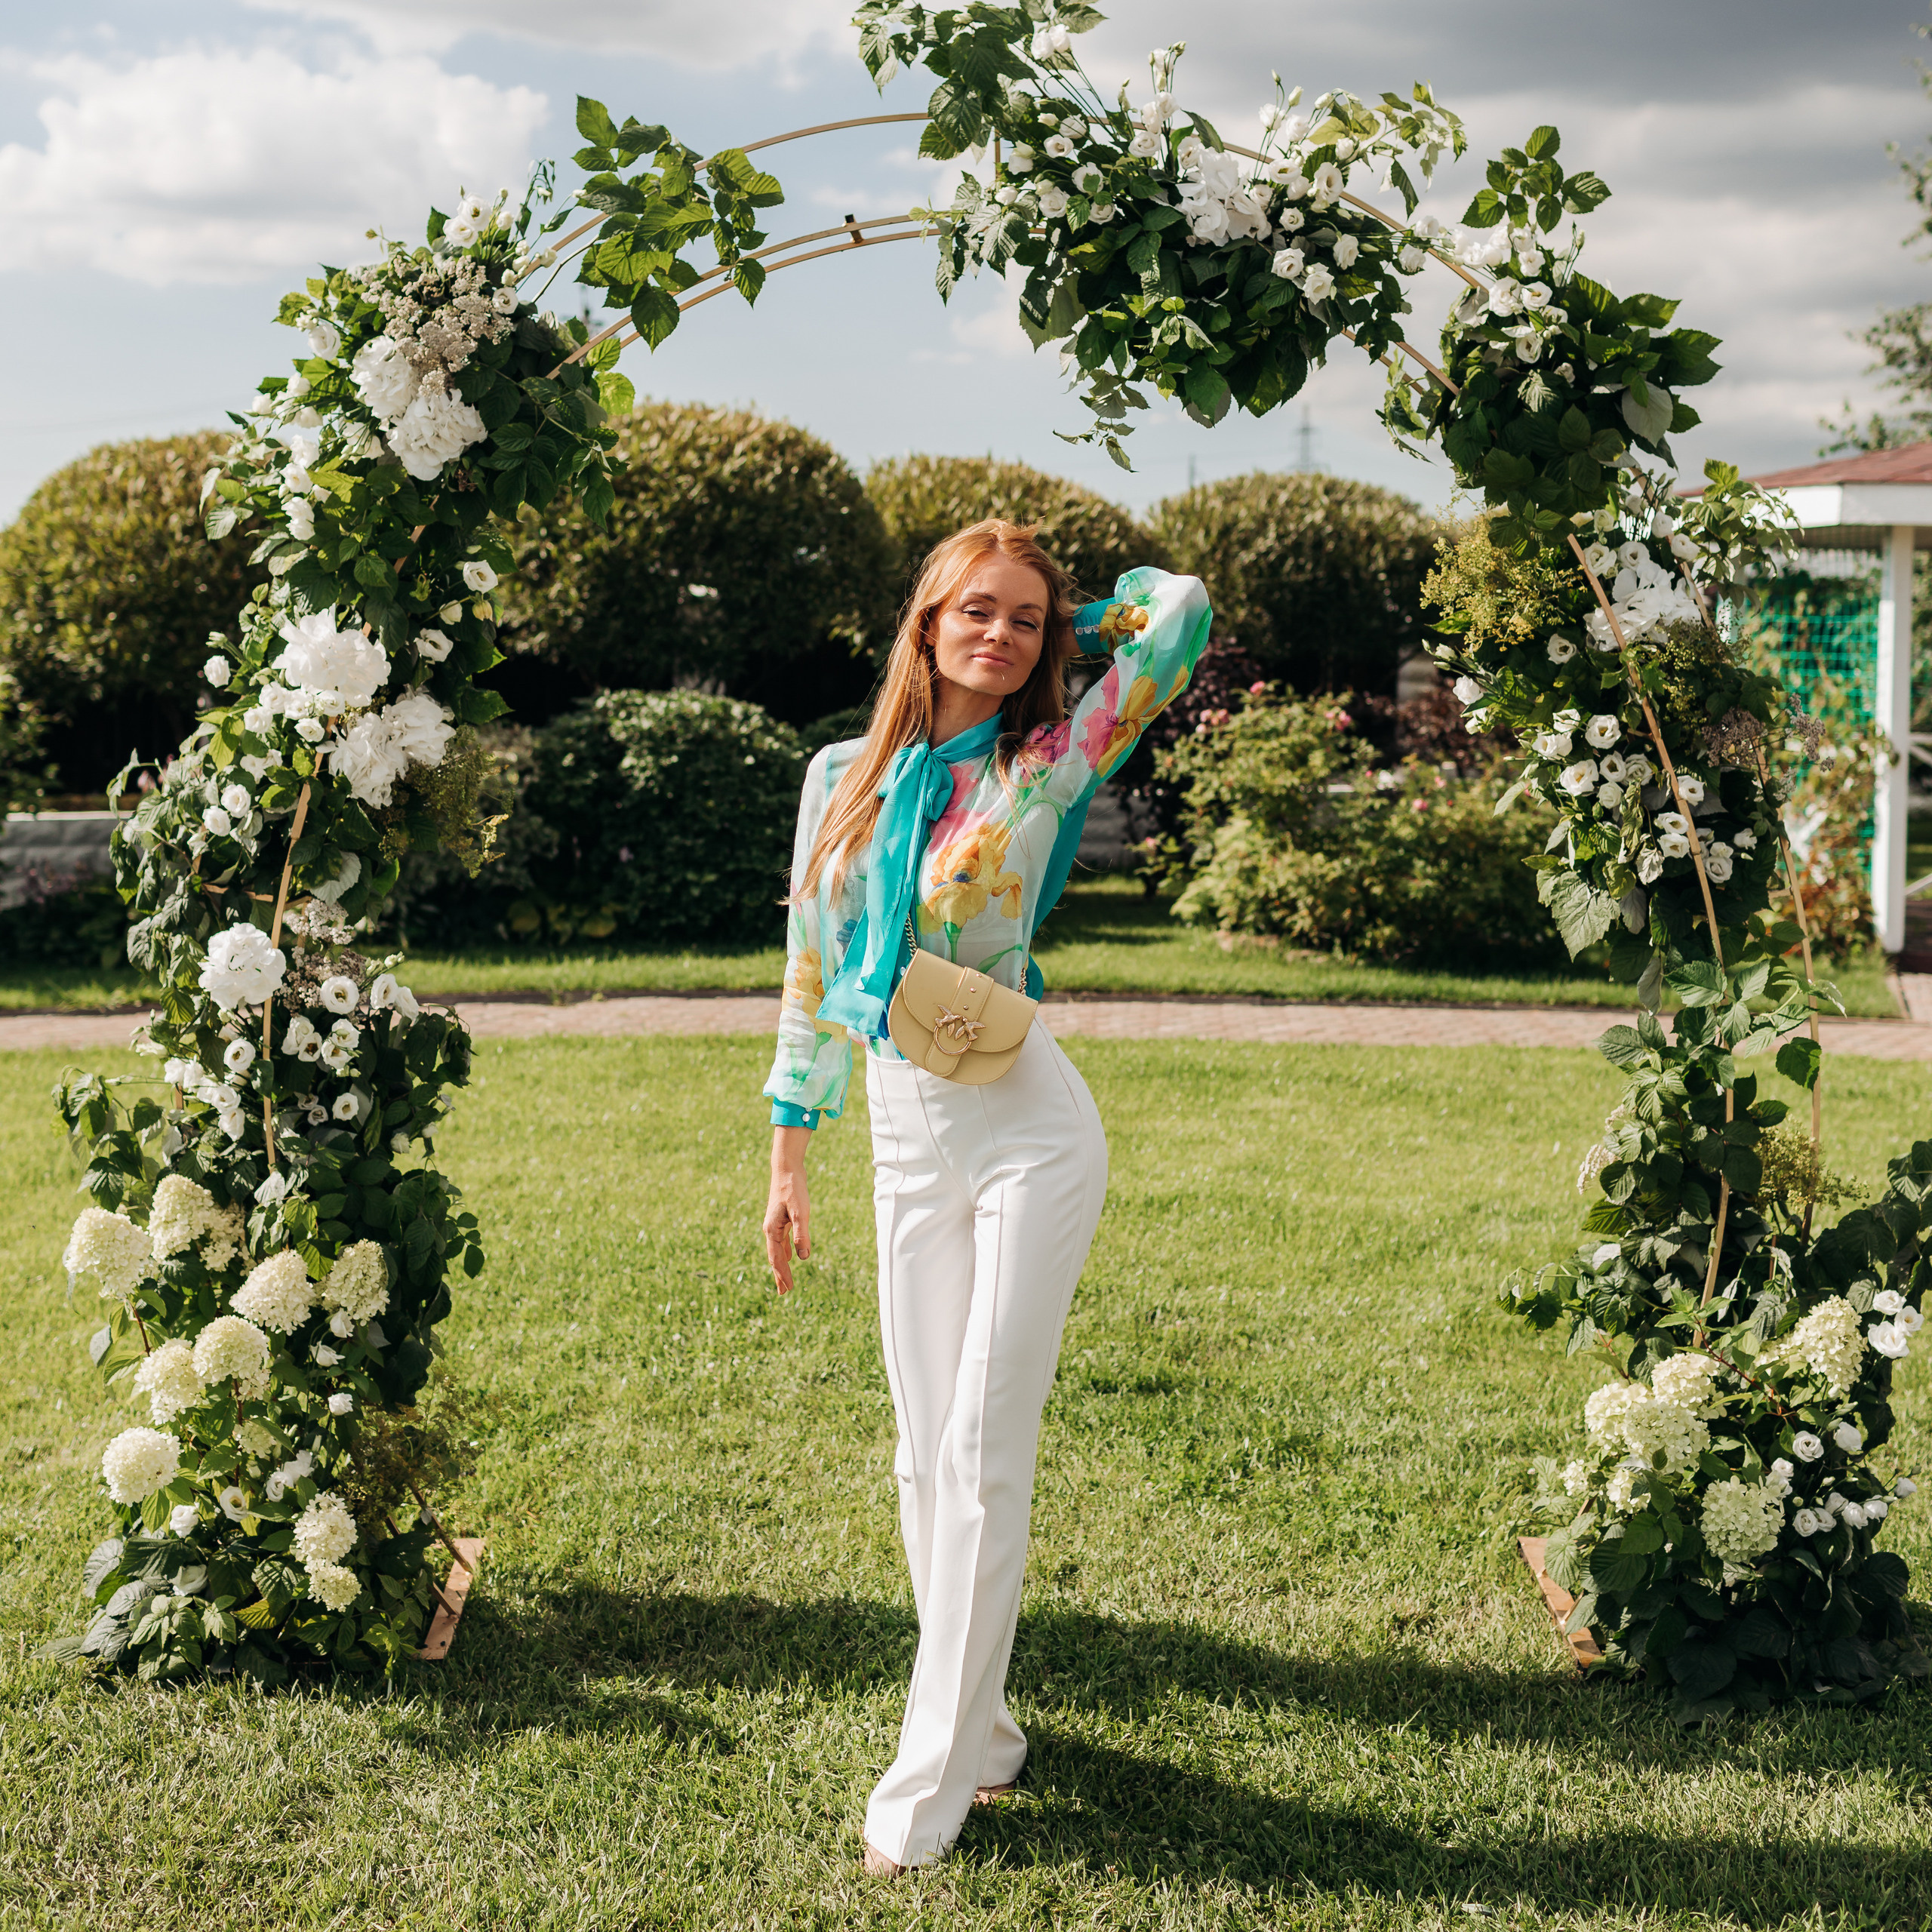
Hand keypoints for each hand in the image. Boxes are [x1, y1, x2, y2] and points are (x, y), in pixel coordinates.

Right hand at [764, 1127, 812, 1292]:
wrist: (786, 1169)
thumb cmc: (793, 1189)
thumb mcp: (800, 1212)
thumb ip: (802, 1234)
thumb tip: (803, 1257)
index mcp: (772, 1230)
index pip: (776, 1258)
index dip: (782, 1274)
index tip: (788, 1289)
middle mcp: (770, 1229)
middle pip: (774, 1258)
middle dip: (779, 1275)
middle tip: (783, 1293)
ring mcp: (775, 1225)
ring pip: (777, 1251)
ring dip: (781, 1266)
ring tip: (784, 1281)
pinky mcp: (781, 1219)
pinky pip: (781, 1242)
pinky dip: (784, 1252)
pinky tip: (789, 1257)